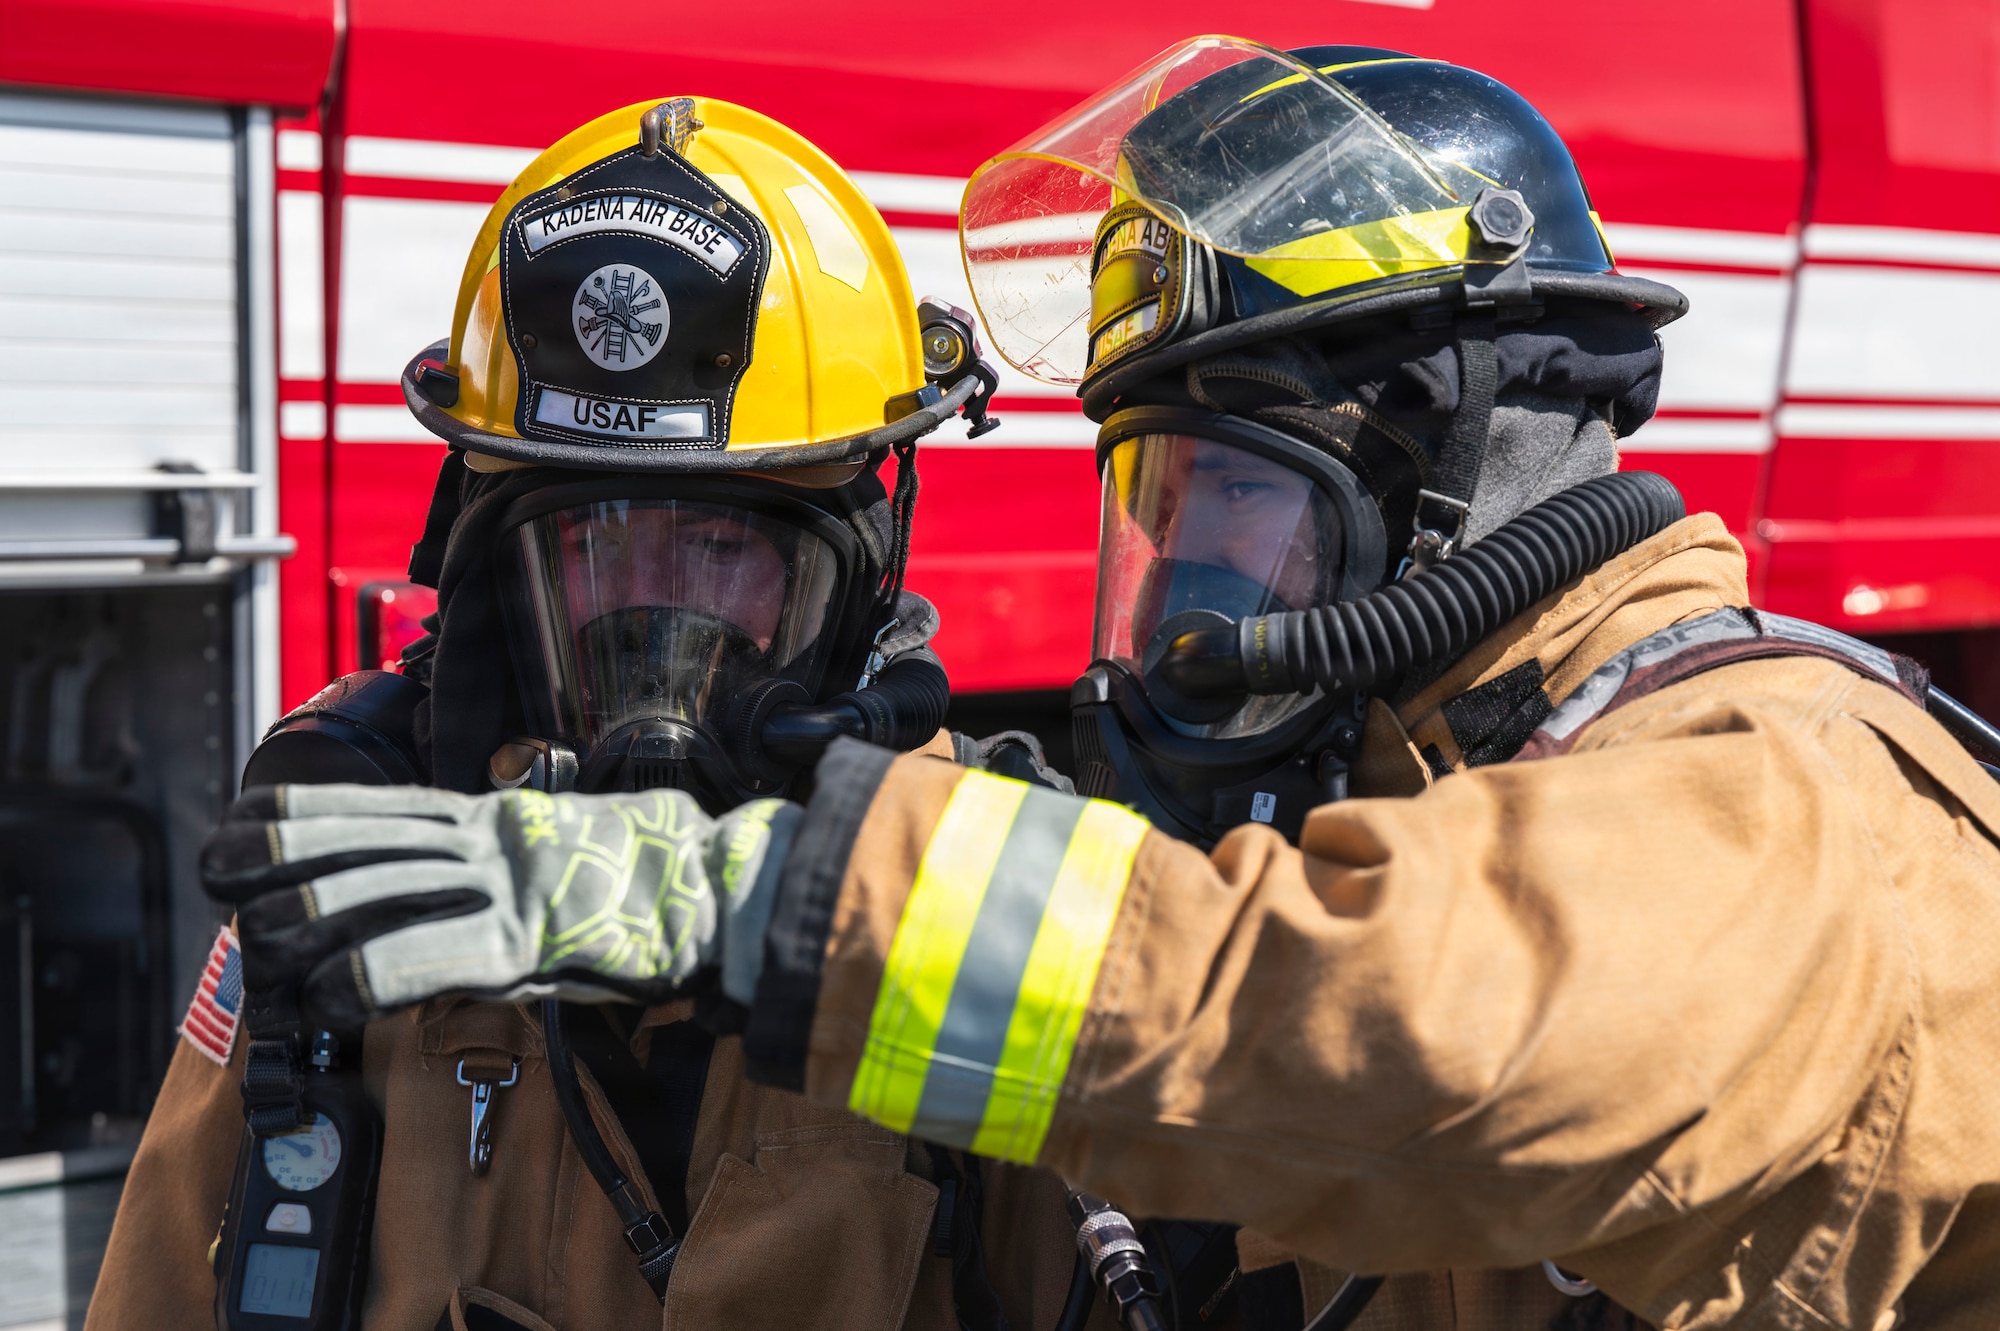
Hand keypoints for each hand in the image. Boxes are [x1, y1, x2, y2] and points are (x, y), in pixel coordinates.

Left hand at [200, 784, 799, 1024]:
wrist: (727, 891)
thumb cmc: (651, 881)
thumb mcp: (560, 850)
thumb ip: (495, 862)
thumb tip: (432, 891)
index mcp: (498, 816)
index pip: (381, 806)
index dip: (304, 814)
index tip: (243, 823)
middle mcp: (494, 837)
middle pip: (366, 841)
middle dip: (284, 862)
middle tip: (223, 880)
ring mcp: (512, 885)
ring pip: (384, 893)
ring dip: (309, 920)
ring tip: (257, 947)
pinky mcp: (533, 939)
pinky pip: (432, 956)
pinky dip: (370, 976)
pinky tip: (330, 995)